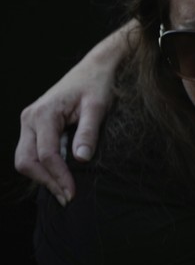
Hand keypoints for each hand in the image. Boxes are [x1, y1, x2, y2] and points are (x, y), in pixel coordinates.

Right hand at [14, 22, 134, 204]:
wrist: (96, 67)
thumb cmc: (98, 84)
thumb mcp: (97, 107)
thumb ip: (88, 132)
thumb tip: (81, 160)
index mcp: (43, 113)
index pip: (45, 154)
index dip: (58, 176)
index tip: (73, 193)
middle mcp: (30, 118)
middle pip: (26, 160)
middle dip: (46, 181)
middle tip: (68, 197)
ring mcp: (30, 121)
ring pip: (26, 158)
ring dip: (43, 176)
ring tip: (66, 189)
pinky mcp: (36, 125)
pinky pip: (33, 151)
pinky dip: (45, 166)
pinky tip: (62, 174)